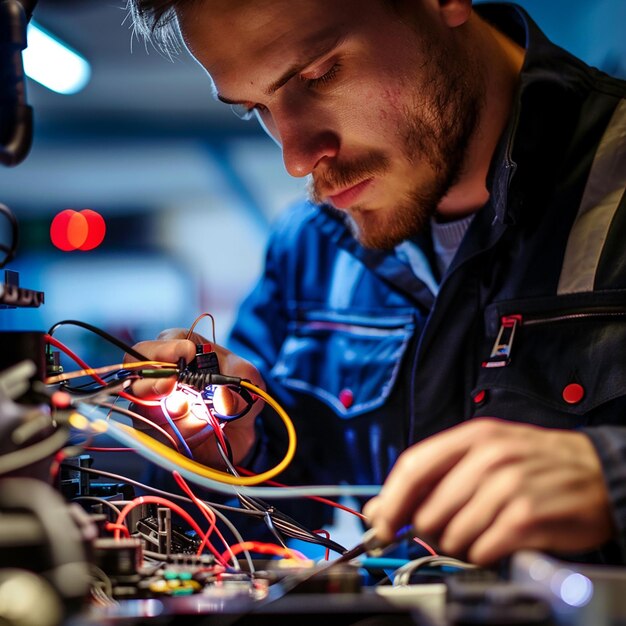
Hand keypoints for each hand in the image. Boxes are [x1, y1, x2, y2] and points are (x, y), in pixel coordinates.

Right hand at [126, 328, 264, 466]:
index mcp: (176, 350)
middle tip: (171, 386)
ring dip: (172, 413)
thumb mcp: (248, 381)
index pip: (153, 346)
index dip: (163, 349)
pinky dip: (179, 434)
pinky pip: (155, 435)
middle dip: (152, 381)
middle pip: (135, 374)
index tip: (185, 352)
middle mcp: (159, 375)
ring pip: (142, 407)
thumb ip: (237, 389)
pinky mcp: (156, 433)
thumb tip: (222, 398)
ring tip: (200, 416)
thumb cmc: (238, 391)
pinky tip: (200, 431)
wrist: (240, 428)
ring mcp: (153, 405)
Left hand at [362, 418, 615, 564]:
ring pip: (452, 534)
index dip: (391, 499)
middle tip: (447, 531)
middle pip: (428, 508)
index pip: (413, 466)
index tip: (380, 523)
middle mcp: (488, 457)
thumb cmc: (535, 462)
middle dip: (429, 530)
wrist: (598, 472)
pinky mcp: (526, 517)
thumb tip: (383, 506)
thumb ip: (436, 474)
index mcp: (473, 436)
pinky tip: (496, 543)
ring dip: (459, 545)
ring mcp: (508, 486)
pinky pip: (481, 550)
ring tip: (480, 533)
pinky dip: (482, 555)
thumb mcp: (486, 451)